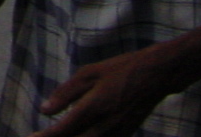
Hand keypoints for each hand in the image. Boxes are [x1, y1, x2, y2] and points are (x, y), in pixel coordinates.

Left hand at [32, 49, 171, 136]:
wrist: (155, 76)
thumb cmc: (119, 70)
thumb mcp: (88, 73)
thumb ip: (65, 93)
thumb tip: (44, 110)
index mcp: (93, 107)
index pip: (64, 129)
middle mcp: (105, 126)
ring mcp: (117, 133)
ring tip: (56, 136)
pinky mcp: (125, 135)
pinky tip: (78, 135)